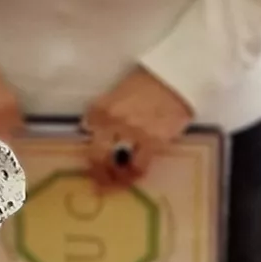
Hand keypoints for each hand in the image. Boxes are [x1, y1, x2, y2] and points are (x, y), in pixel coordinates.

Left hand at [80, 67, 195, 192]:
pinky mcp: (153, 140)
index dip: (87, 150)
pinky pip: (139, 165)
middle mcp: (111, 120)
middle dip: (98, 172)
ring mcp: (132, 131)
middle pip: (96, 155)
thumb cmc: (146, 84)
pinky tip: (136, 175)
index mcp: (100, 108)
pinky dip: (135, 174)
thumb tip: (93, 132)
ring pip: (117, 164)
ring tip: (119, 182)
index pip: (86, 136)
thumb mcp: (115, 95)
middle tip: (100, 183)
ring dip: (116, 178)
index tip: (90, 162)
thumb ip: (103, 114)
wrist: (174, 78)